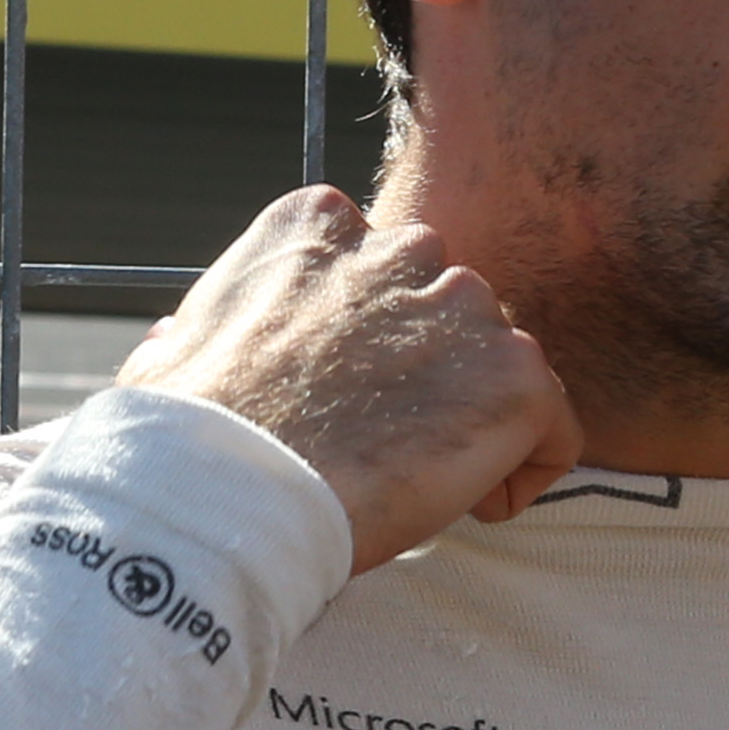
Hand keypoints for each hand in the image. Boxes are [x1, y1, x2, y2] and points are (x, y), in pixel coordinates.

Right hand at [119, 185, 580, 575]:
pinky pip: (556, 424)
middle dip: (434, 375)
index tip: (348, 402)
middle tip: (388, 446)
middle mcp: (401, 245)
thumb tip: (179, 337)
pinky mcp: (515, 373)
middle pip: (451, 310)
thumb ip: (202, 327)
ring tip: (418, 479)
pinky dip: (529, 470)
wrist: (227, 496)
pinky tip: (472, 506)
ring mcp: (464, 305)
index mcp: (318, 223)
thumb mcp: (172, 353)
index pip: (384, 269)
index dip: (375, 345)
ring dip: (477, 420)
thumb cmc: (188, 443)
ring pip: (502, 363)